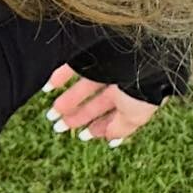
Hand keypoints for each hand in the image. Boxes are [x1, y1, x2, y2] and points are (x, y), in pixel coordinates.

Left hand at [42, 64, 164, 146]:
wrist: (144, 56)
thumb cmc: (143, 86)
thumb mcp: (135, 115)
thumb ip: (122, 128)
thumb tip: (110, 139)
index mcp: (134, 96)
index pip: (114, 115)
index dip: (100, 127)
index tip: (83, 136)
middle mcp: (120, 82)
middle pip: (96, 103)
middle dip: (78, 117)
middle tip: (59, 127)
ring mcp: (107, 67)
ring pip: (83, 87)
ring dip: (67, 101)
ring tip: (51, 114)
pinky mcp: (94, 53)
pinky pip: (73, 66)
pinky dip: (60, 77)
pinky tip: (48, 88)